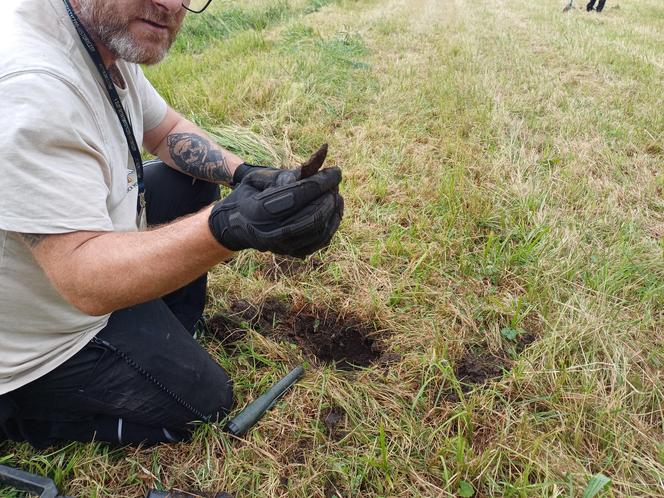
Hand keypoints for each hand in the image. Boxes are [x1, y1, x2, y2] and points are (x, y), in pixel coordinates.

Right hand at [209, 168, 343, 257]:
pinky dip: (332, 223)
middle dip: (328, 197)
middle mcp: (270, 233)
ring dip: (333, 210)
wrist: (238, 225)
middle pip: (310, 216)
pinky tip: (335, 208)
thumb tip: (322, 153)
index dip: (320, 183)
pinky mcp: (293, 253)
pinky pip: (320, 240)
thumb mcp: (262, 177)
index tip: (336, 171)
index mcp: (257, 211)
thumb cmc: (251, 194)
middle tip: (335, 184)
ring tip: (336, 195)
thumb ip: (290, 170)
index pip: (297, 196)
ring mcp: (282, 247)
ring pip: (318, 230)